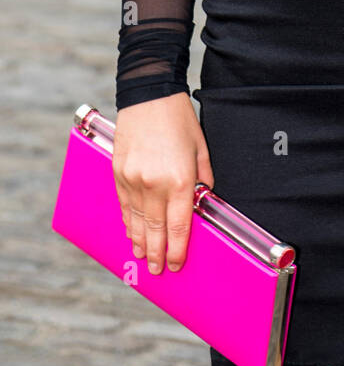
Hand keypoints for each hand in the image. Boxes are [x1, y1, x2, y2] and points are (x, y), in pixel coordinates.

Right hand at [113, 93, 213, 275]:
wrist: (149, 95)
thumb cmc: (180, 120)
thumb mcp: (201, 148)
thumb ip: (203, 178)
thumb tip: (202, 201)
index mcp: (181, 179)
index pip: (178, 225)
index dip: (177, 248)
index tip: (176, 263)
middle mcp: (155, 183)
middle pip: (155, 228)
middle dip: (157, 252)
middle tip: (156, 270)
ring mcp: (133, 179)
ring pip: (136, 220)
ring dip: (140, 241)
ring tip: (142, 258)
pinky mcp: (118, 172)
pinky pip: (124, 205)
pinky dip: (128, 221)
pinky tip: (131, 232)